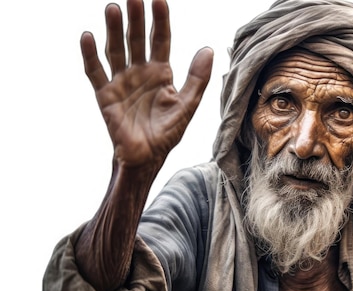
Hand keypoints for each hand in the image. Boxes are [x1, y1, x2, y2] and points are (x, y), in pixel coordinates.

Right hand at [80, 0, 212, 167]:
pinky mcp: (105, 94)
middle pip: (137, 39)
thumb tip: (208, 49)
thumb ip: (197, 78)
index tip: (159, 0)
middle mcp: (140, 72)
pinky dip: (90, 54)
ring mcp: (121, 81)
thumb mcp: (188, 104)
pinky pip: (95, 71)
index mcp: (161, 72)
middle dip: (136, 18)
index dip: (160, 20)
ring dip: (113, 30)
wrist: (147, 156)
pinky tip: (88, 36)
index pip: (161, 39)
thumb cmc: (167, 132)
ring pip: (116, 49)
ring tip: (113, 8)